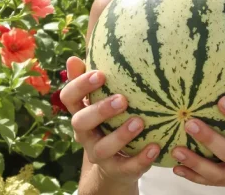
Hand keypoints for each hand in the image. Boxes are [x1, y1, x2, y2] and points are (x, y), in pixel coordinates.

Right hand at [59, 56, 159, 184]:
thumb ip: (91, 80)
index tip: (100, 74)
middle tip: (122, 99)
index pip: (69, 97)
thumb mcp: (100, 100)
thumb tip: (77, 54)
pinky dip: (141, 159)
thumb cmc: (109, 121)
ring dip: (121, 135)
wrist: (114, 165)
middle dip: (100, 110)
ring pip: (103, 147)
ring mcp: (98, 154)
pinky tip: (155, 147)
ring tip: (140, 122)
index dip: (81, 85)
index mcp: (80, 112)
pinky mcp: (116, 170)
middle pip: (81, 122)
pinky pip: (127, 167)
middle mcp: (84, 134)